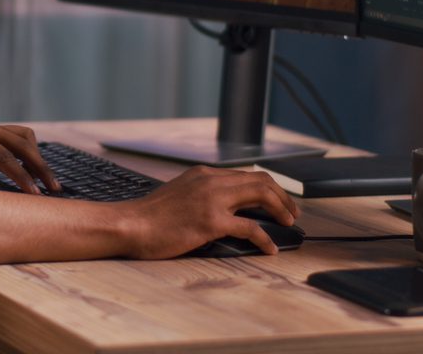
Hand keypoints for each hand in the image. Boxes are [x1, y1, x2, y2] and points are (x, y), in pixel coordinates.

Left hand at [0, 121, 58, 194]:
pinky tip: (31, 170)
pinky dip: (27, 151)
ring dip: (37, 156)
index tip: (36, 195)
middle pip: (22, 144)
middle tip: (54, 189)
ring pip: (24, 136)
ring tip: (45, 182)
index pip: (6, 158)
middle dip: (40, 166)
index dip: (23, 177)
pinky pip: (16, 137)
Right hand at [122, 166, 299, 257]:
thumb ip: (200, 194)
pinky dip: (265, 238)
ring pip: (260, 196)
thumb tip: (221, 208)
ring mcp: (212, 200)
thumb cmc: (149, 217)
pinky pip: (250, 228)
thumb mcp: (178, 194)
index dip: (268, 186)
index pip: (245, 174)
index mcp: (203, 174)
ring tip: (289, 223)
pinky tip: (270, 248)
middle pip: (260, 180)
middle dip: (282, 195)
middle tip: (293, 212)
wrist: (130, 224)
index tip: (278, 199)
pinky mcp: (211, 222)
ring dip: (281, 209)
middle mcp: (210, 181)